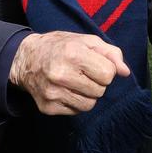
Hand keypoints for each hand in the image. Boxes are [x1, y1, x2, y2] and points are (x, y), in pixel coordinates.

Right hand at [8, 31, 130, 114]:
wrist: (26, 58)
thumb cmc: (62, 47)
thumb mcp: (88, 41)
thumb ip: (111, 54)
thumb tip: (125, 73)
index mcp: (73, 54)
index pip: (108, 74)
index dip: (106, 70)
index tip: (94, 65)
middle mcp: (60, 74)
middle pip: (100, 91)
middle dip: (97, 83)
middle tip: (84, 74)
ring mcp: (52, 93)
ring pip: (89, 105)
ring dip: (88, 95)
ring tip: (76, 83)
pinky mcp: (47, 107)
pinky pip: (75, 112)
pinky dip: (75, 102)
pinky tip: (65, 90)